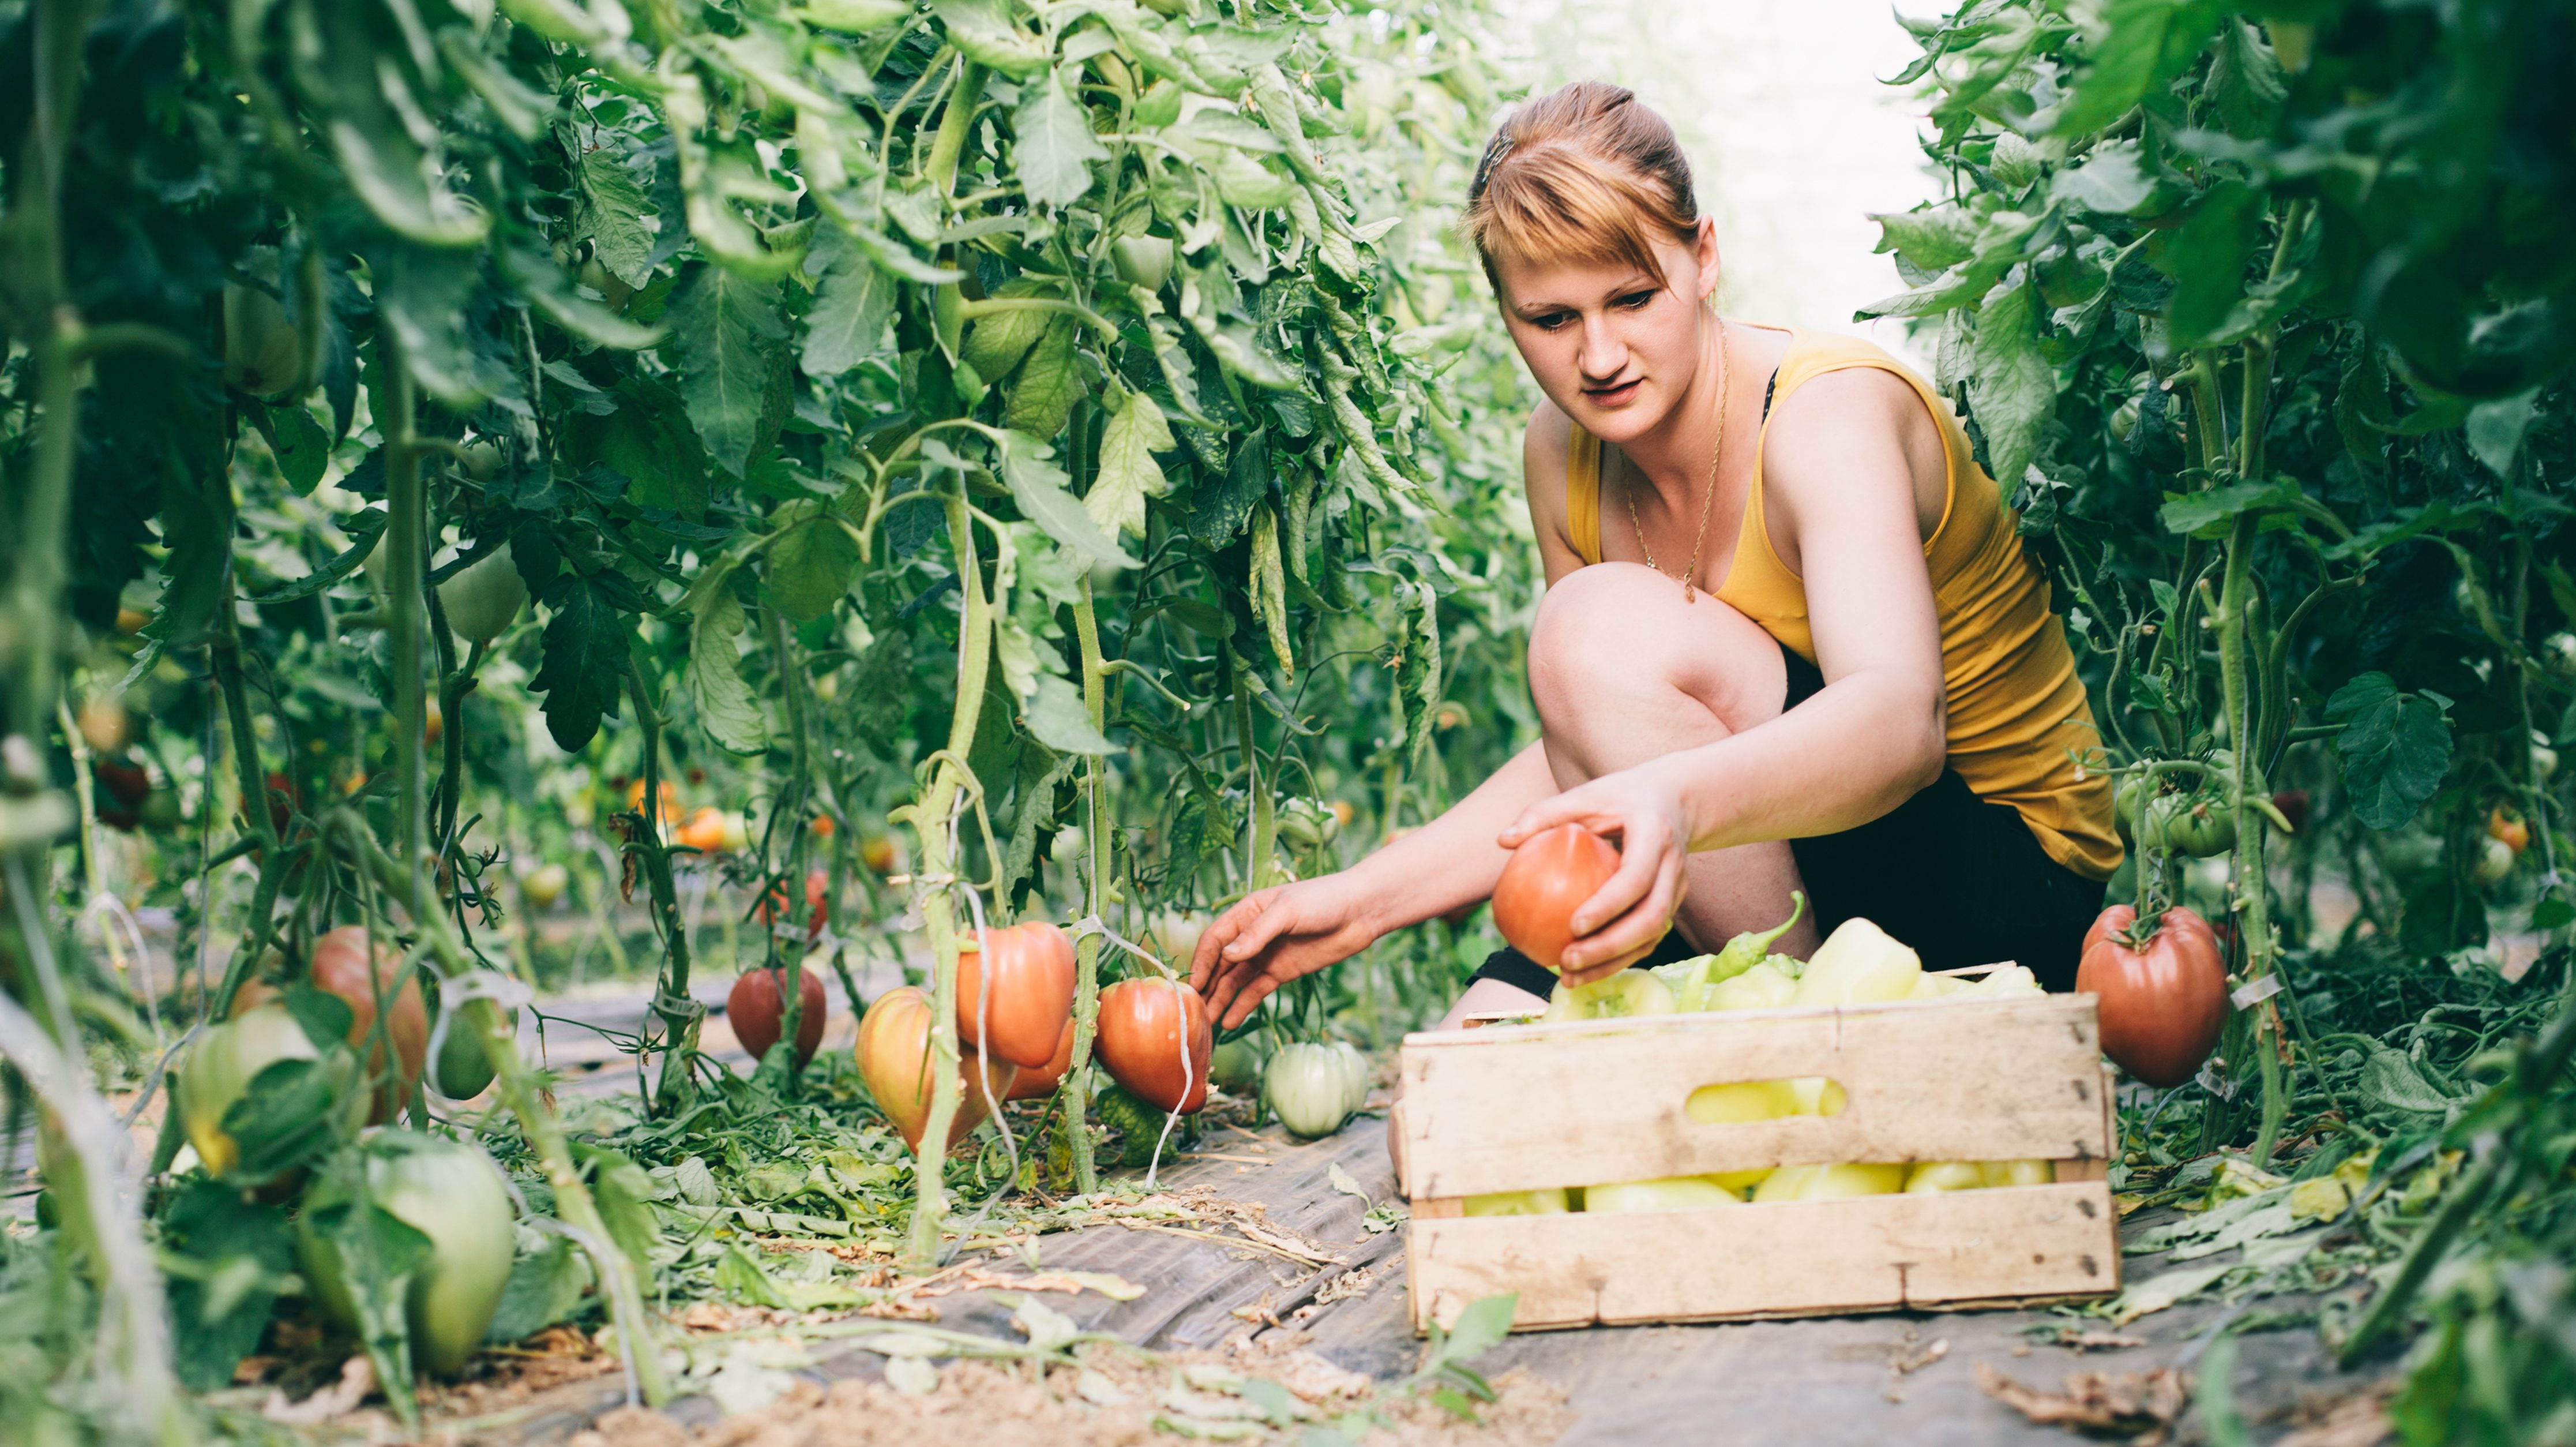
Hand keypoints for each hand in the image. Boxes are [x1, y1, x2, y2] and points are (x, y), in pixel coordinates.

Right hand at [1189, 875, 1380, 1029]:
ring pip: (1235, 981)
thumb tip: (1226, 956)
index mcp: (1247, 913)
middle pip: (1221, 963)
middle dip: (1207, 986)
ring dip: (1221, 1000)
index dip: (1202, 962)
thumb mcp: (1287, 911)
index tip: (1192, 986)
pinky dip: (1243, 1006)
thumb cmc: (1323, 899)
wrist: (1361, 911)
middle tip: (1193, 1011)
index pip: (1215, 940)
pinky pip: (1256, 991)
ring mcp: (1267, 955)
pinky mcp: (1282, 972)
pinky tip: (1230, 1022)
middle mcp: (1252, 936)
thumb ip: (1256, 934)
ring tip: (1208, 1023)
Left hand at [1497, 763, 1692, 988]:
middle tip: (1566, 961)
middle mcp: (1673, 867)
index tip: (1572, 926)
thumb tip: (1503, 840)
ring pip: (1651, 937)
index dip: (1608, 906)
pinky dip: (1617, 960)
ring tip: (1568, 977)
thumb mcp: (1586, 795)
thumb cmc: (1620, 796)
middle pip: (1651, 919)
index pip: (1636, 878)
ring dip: (1612, 963)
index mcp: (1654, 836)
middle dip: (1610, 948)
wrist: (1674, 799)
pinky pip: (1646, 940)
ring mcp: (1677, 890)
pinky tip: (1582, 971)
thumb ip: (1545, 814)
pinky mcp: (1670, 905)